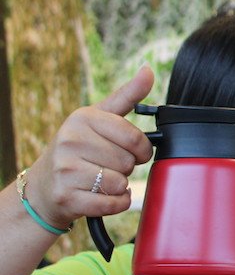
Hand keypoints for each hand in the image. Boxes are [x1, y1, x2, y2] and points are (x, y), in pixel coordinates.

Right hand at [24, 67, 155, 227]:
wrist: (44, 185)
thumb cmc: (78, 148)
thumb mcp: (98, 118)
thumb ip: (127, 96)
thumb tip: (149, 71)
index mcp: (83, 118)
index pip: (135, 138)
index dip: (142, 149)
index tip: (134, 151)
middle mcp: (70, 140)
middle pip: (128, 162)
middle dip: (126, 168)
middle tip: (107, 165)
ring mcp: (65, 169)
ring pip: (120, 183)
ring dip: (119, 186)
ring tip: (100, 179)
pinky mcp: (66, 196)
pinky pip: (111, 203)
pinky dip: (115, 203)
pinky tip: (101, 195)